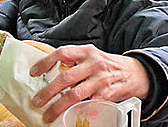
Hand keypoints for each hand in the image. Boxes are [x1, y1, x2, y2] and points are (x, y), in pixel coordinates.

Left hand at [29, 44, 149, 122]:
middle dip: (48, 91)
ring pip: (75, 95)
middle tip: (37, 101)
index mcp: (86, 51)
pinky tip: (68, 117)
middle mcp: (93, 64)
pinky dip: (76, 112)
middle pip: (66, 78)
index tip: (34, 72)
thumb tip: (50, 71)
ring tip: (48, 115)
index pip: (62, 53)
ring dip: (58, 106)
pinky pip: (87, 105)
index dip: (46, 62)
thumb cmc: (107, 65)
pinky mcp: (106, 95)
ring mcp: (100, 80)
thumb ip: (74, 61)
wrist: (133, 73)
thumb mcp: (91, 56)